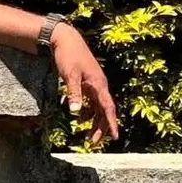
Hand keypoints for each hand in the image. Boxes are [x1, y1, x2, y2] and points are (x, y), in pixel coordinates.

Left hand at [48, 24, 120, 146]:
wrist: (65, 39)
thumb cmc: (68, 55)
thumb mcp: (70, 75)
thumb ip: (74, 93)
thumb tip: (76, 113)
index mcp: (98, 85)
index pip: (108, 108)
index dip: (112, 124)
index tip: (115, 137)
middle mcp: (99, 86)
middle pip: (104, 111)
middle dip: (100, 128)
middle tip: (92, 143)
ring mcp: (93, 85)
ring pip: (97, 108)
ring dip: (93, 122)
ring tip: (85, 136)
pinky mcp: (86, 83)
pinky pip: (90, 101)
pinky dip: (86, 110)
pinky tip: (78, 115)